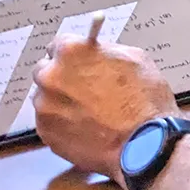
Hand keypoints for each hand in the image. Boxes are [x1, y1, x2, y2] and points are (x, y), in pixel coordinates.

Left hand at [33, 34, 178, 188]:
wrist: (144, 144)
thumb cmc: (145, 101)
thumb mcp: (135, 59)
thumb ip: (105, 51)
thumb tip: (94, 53)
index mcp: (72, 52)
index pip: (58, 44)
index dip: (72, 55)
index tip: (78, 63)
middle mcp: (51, 77)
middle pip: (46, 71)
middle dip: (62, 77)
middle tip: (85, 88)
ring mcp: (45, 107)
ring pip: (46, 98)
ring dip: (61, 101)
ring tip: (88, 112)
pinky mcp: (46, 133)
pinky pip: (49, 122)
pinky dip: (62, 123)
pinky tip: (85, 127)